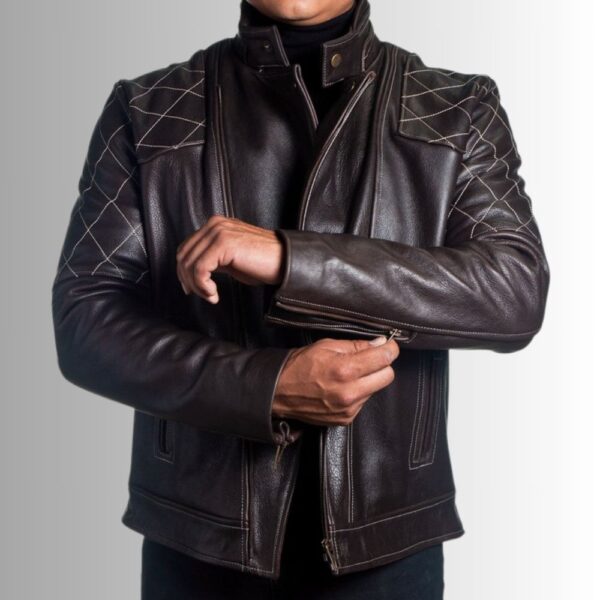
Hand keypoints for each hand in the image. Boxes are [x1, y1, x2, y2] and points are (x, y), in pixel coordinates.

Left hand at [176, 215, 283, 302]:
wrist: (285, 262)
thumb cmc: (262, 263)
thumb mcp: (231, 259)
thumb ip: (212, 258)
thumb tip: (191, 273)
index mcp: (215, 225)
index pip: (186, 248)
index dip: (183, 271)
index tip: (191, 289)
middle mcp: (215, 225)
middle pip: (184, 255)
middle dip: (188, 280)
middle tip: (202, 295)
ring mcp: (219, 232)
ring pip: (189, 263)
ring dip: (197, 286)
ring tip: (211, 295)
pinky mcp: (224, 244)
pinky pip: (200, 269)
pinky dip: (203, 286)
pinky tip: (214, 294)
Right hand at [272, 336, 399, 426]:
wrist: (279, 392)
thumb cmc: (300, 365)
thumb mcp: (326, 346)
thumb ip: (357, 345)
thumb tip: (380, 344)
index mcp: (345, 370)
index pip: (385, 358)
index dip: (390, 348)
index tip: (388, 345)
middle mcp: (350, 392)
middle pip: (388, 376)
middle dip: (382, 365)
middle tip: (369, 359)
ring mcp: (349, 408)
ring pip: (376, 389)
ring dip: (368, 380)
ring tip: (347, 375)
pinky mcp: (346, 419)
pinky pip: (364, 401)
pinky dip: (358, 393)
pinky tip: (342, 388)